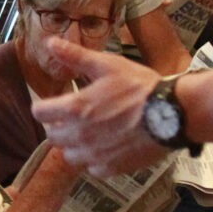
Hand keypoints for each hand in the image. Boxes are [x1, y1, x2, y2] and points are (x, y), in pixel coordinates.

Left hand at [26, 40, 167, 173]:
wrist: (172, 113)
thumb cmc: (140, 87)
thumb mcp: (107, 65)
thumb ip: (75, 56)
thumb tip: (51, 42)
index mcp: (76, 108)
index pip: (40, 113)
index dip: (43, 106)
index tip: (51, 104)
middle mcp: (81, 135)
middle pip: (52, 137)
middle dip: (57, 126)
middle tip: (71, 118)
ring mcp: (96, 154)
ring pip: (70, 156)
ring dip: (73, 145)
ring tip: (87, 134)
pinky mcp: (113, 167)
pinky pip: (93, 168)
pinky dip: (95, 160)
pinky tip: (105, 147)